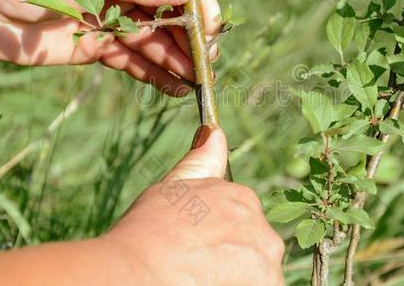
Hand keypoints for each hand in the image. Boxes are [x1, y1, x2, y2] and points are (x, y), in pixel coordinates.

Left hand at [0, 0, 220, 95]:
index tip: (213, 24)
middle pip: (170, 8)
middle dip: (190, 34)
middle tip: (208, 61)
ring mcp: (112, 12)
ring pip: (155, 37)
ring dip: (177, 58)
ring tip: (197, 81)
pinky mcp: (98, 42)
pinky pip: (134, 58)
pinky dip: (154, 73)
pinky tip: (175, 87)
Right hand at [103, 126, 285, 284]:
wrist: (137, 272)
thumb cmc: (148, 231)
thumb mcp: (173, 188)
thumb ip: (200, 162)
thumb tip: (215, 132)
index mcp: (242, 200)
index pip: (240, 221)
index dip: (216, 237)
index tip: (195, 247)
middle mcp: (262, 230)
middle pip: (251, 248)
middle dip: (229, 258)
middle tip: (196, 266)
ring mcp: (266, 264)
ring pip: (256, 274)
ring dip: (235, 277)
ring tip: (201, 278)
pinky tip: (210, 284)